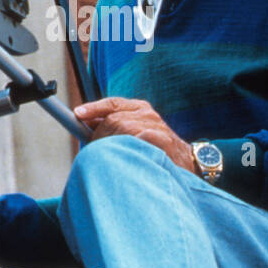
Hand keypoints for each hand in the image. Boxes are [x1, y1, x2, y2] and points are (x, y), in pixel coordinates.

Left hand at [74, 97, 196, 173]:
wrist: (189, 163)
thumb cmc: (156, 150)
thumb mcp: (134, 133)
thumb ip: (113, 128)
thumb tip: (86, 129)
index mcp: (140, 108)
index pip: (113, 103)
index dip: (94, 108)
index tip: (78, 114)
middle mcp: (147, 113)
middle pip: (113, 118)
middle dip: (99, 134)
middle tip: (94, 151)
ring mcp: (156, 125)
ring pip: (122, 128)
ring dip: (111, 144)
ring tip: (111, 158)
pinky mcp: (162, 139)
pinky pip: (136, 140)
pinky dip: (127, 148)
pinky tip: (126, 157)